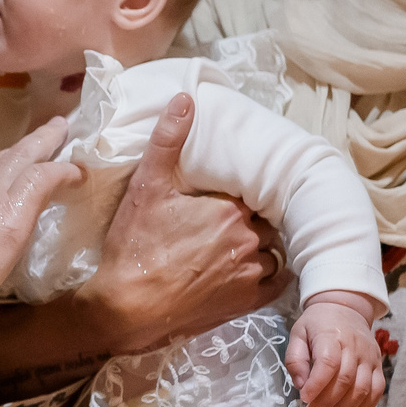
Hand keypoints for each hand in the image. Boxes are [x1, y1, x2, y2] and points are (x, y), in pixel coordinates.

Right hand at [74, 93, 281, 354]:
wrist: (128, 308)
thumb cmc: (135, 247)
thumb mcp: (146, 187)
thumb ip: (168, 141)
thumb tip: (185, 98)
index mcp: (229, 209)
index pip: (250, 192)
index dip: (236, 194)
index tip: (220, 199)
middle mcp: (248, 240)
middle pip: (264, 220)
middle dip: (250, 219)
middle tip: (225, 222)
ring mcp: (251, 274)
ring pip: (273, 250)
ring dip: (261, 246)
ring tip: (237, 245)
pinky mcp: (247, 302)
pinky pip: (277, 282)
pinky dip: (271, 274)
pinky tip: (253, 269)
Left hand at [285, 294, 385, 406]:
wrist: (346, 309)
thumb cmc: (317, 324)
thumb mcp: (298, 334)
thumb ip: (295, 359)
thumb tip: (301, 385)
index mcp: (332, 336)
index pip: (328, 363)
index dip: (317, 385)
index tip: (304, 398)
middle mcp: (355, 347)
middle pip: (345, 380)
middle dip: (326, 402)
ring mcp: (370, 357)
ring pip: (362, 389)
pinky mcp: (379, 365)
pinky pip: (377, 391)